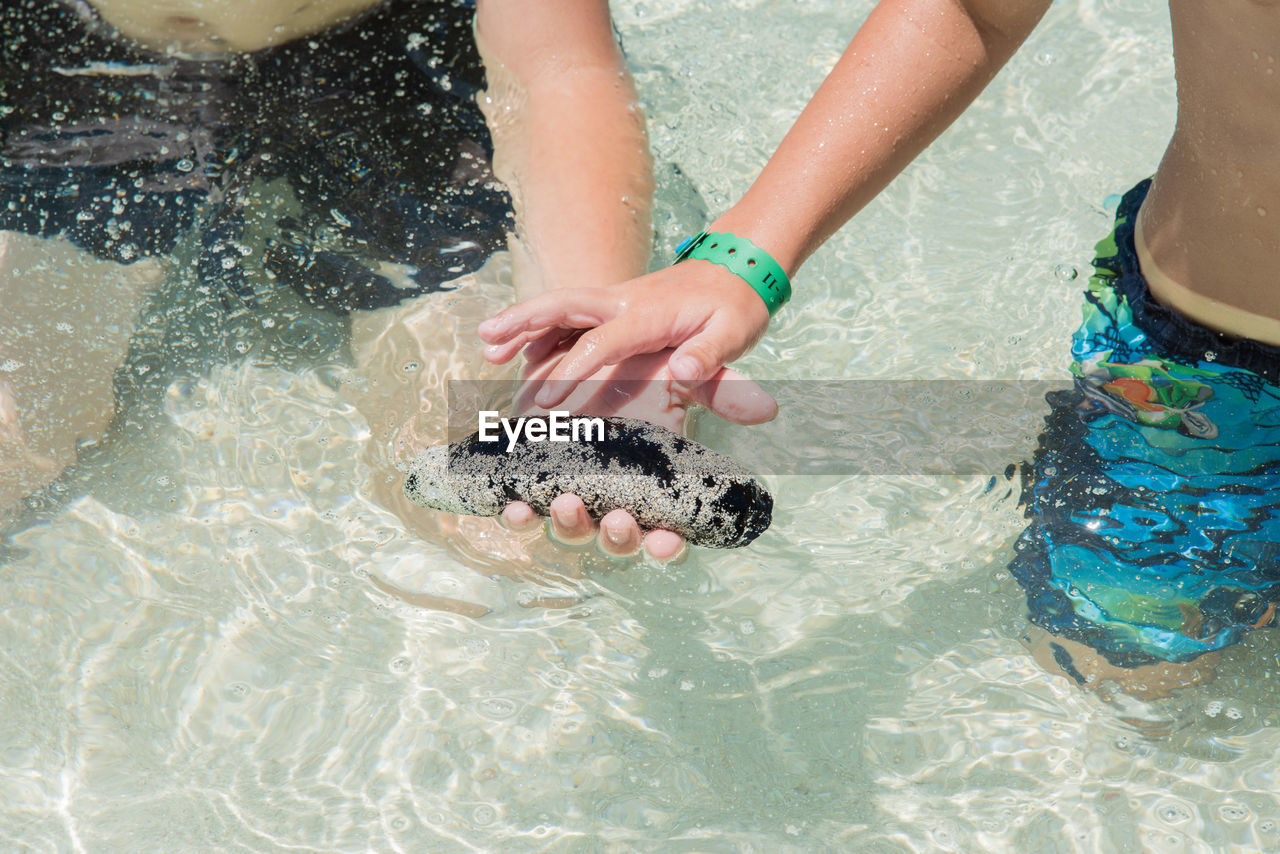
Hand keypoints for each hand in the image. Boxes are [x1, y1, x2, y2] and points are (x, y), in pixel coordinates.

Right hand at [477, 259, 772, 409]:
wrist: (740, 268)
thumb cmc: (738, 307)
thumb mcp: (735, 331)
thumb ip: (713, 355)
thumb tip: (685, 373)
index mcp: (649, 313)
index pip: (602, 341)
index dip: (574, 369)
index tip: (549, 399)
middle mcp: (624, 301)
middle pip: (564, 306)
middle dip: (523, 321)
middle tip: (485, 339)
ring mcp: (616, 301)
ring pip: (560, 308)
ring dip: (522, 323)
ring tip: (485, 344)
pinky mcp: (615, 307)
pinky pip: (570, 317)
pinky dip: (540, 329)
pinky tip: (518, 350)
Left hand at [496, 334, 776, 559]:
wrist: (581, 354)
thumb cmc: (640, 373)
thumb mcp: (681, 378)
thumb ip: (721, 391)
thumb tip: (769, 407)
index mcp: (655, 491)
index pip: (667, 536)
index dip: (667, 547)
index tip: (665, 542)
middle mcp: (614, 502)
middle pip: (618, 539)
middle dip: (616, 536)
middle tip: (616, 520)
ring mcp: (573, 495)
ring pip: (572, 529)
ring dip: (569, 524)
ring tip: (566, 503)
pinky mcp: (534, 482)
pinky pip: (526, 510)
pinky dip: (519, 513)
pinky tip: (514, 506)